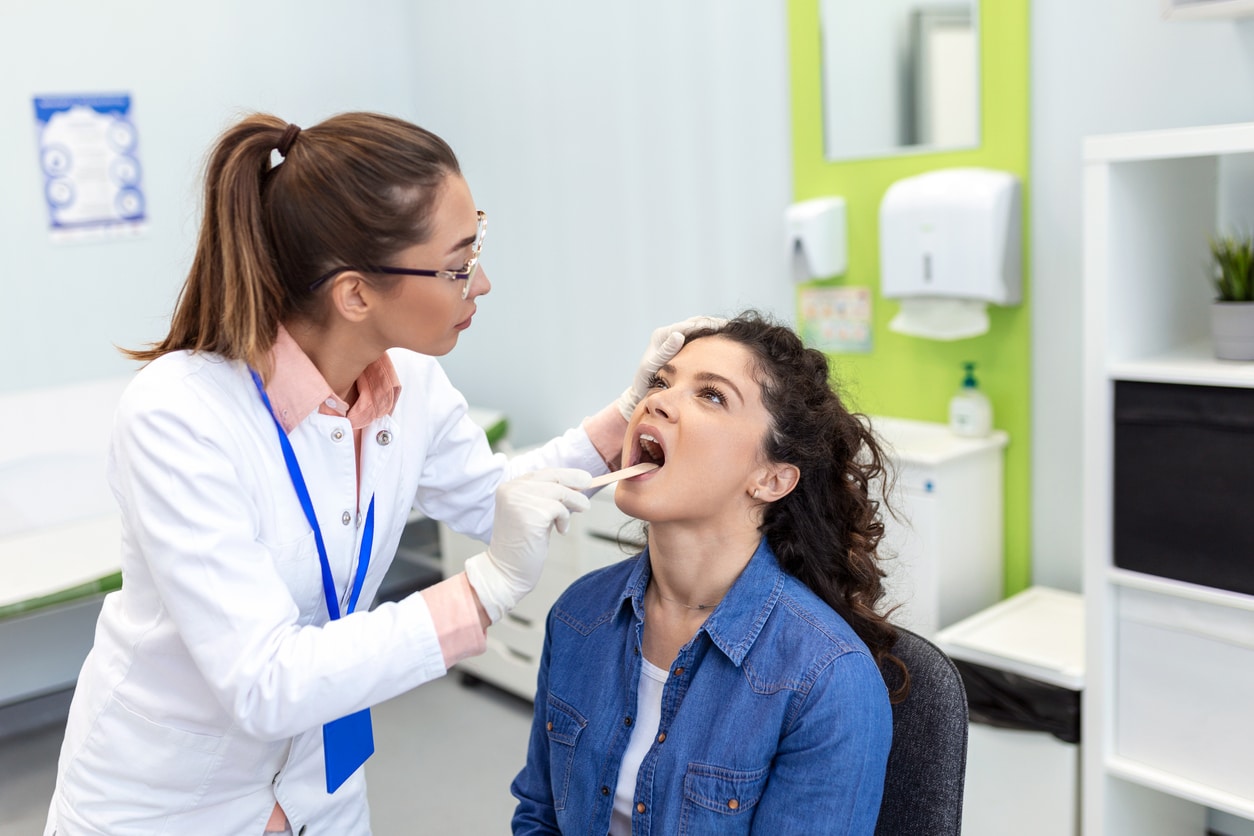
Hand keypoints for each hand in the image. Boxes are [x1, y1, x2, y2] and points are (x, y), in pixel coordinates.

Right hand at [464, 468, 591, 622]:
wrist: (506, 571)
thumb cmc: (522, 546)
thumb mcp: (531, 514)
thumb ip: (545, 498)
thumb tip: (576, 485)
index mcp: (509, 488)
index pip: (543, 473)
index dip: (566, 474)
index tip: (582, 478)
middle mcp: (512, 490)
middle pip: (554, 477)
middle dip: (575, 481)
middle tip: (589, 484)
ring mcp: (520, 501)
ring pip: (560, 492)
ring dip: (574, 503)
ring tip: (575, 515)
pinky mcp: (532, 514)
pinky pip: (560, 509)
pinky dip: (565, 520)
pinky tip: (560, 531)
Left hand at [614, 315, 725, 420]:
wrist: (641, 391)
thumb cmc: (645, 383)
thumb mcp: (653, 367)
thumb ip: (665, 351)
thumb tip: (679, 335)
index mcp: (662, 335)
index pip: (691, 325)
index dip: (710, 325)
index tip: (727, 326)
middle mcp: (668, 334)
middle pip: (697, 323)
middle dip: (716, 324)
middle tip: (735, 329)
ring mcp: (674, 339)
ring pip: (700, 330)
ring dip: (716, 331)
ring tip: (734, 335)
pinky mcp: (679, 347)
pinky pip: (699, 339)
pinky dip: (711, 340)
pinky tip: (724, 346)